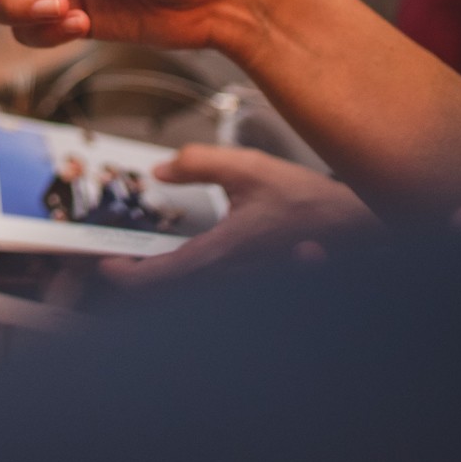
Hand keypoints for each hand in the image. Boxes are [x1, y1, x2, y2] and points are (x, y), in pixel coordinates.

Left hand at [99, 144, 378, 284]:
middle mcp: (229, 281)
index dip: (125, 277)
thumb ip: (199, 163)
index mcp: (222, 256)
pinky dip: (183, 285)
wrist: (355, 228)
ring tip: (138, 264)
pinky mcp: (253, 285)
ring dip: (159, 286)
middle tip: (113, 267)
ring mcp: (242, 288)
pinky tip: (177, 266)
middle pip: (167, 298)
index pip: (161, 279)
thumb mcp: (249, 168)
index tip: (105, 265)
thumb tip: (160, 169)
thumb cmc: (306, 200)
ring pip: (187, 299)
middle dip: (135, 287)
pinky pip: (207, 293)